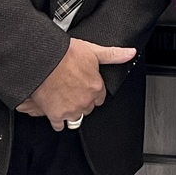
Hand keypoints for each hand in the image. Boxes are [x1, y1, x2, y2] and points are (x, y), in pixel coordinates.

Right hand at [22, 38, 136, 130]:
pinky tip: (56, 111)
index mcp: (96, 87)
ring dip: (72, 111)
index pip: (100, 97)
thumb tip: (130, 53)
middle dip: (84, 101)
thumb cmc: (67, 54)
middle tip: (75, 91)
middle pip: (89, 107)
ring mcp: (71, 110)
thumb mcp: (94, 51)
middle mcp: (85, 101)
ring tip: (66, 100)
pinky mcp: (55, 115)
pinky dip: (58, 120)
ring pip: (76, 117)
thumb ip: (114, 54)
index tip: (87, 87)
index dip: (94, 92)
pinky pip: (59, 125)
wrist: (44, 61)